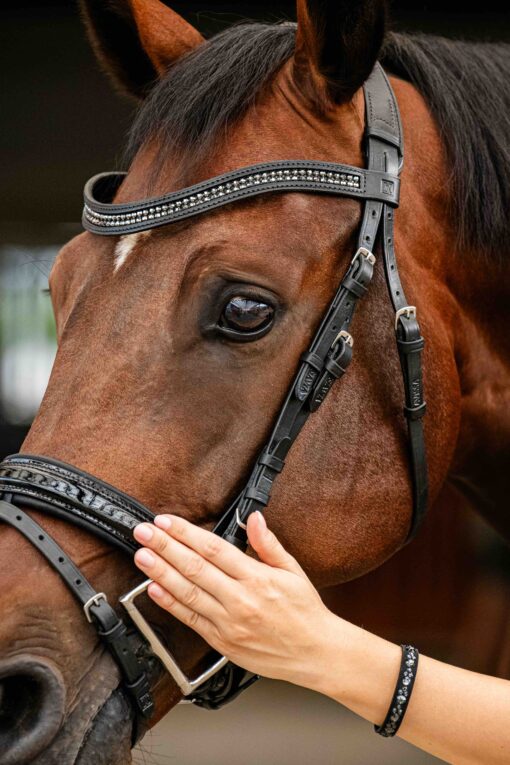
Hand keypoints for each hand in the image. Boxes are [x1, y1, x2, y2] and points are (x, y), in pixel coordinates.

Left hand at [133, 511, 337, 687]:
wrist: (315, 653)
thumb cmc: (304, 612)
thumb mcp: (293, 571)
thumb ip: (268, 544)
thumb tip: (254, 519)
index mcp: (257, 578)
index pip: (213, 548)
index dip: (186, 533)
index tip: (166, 521)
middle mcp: (240, 599)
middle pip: (194, 568)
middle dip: (165, 547)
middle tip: (143, 532)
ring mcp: (228, 623)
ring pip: (187, 593)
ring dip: (160, 572)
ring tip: (142, 556)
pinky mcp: (222, 642)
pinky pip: (191, 620)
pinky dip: (170, 604)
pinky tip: (153, 589)